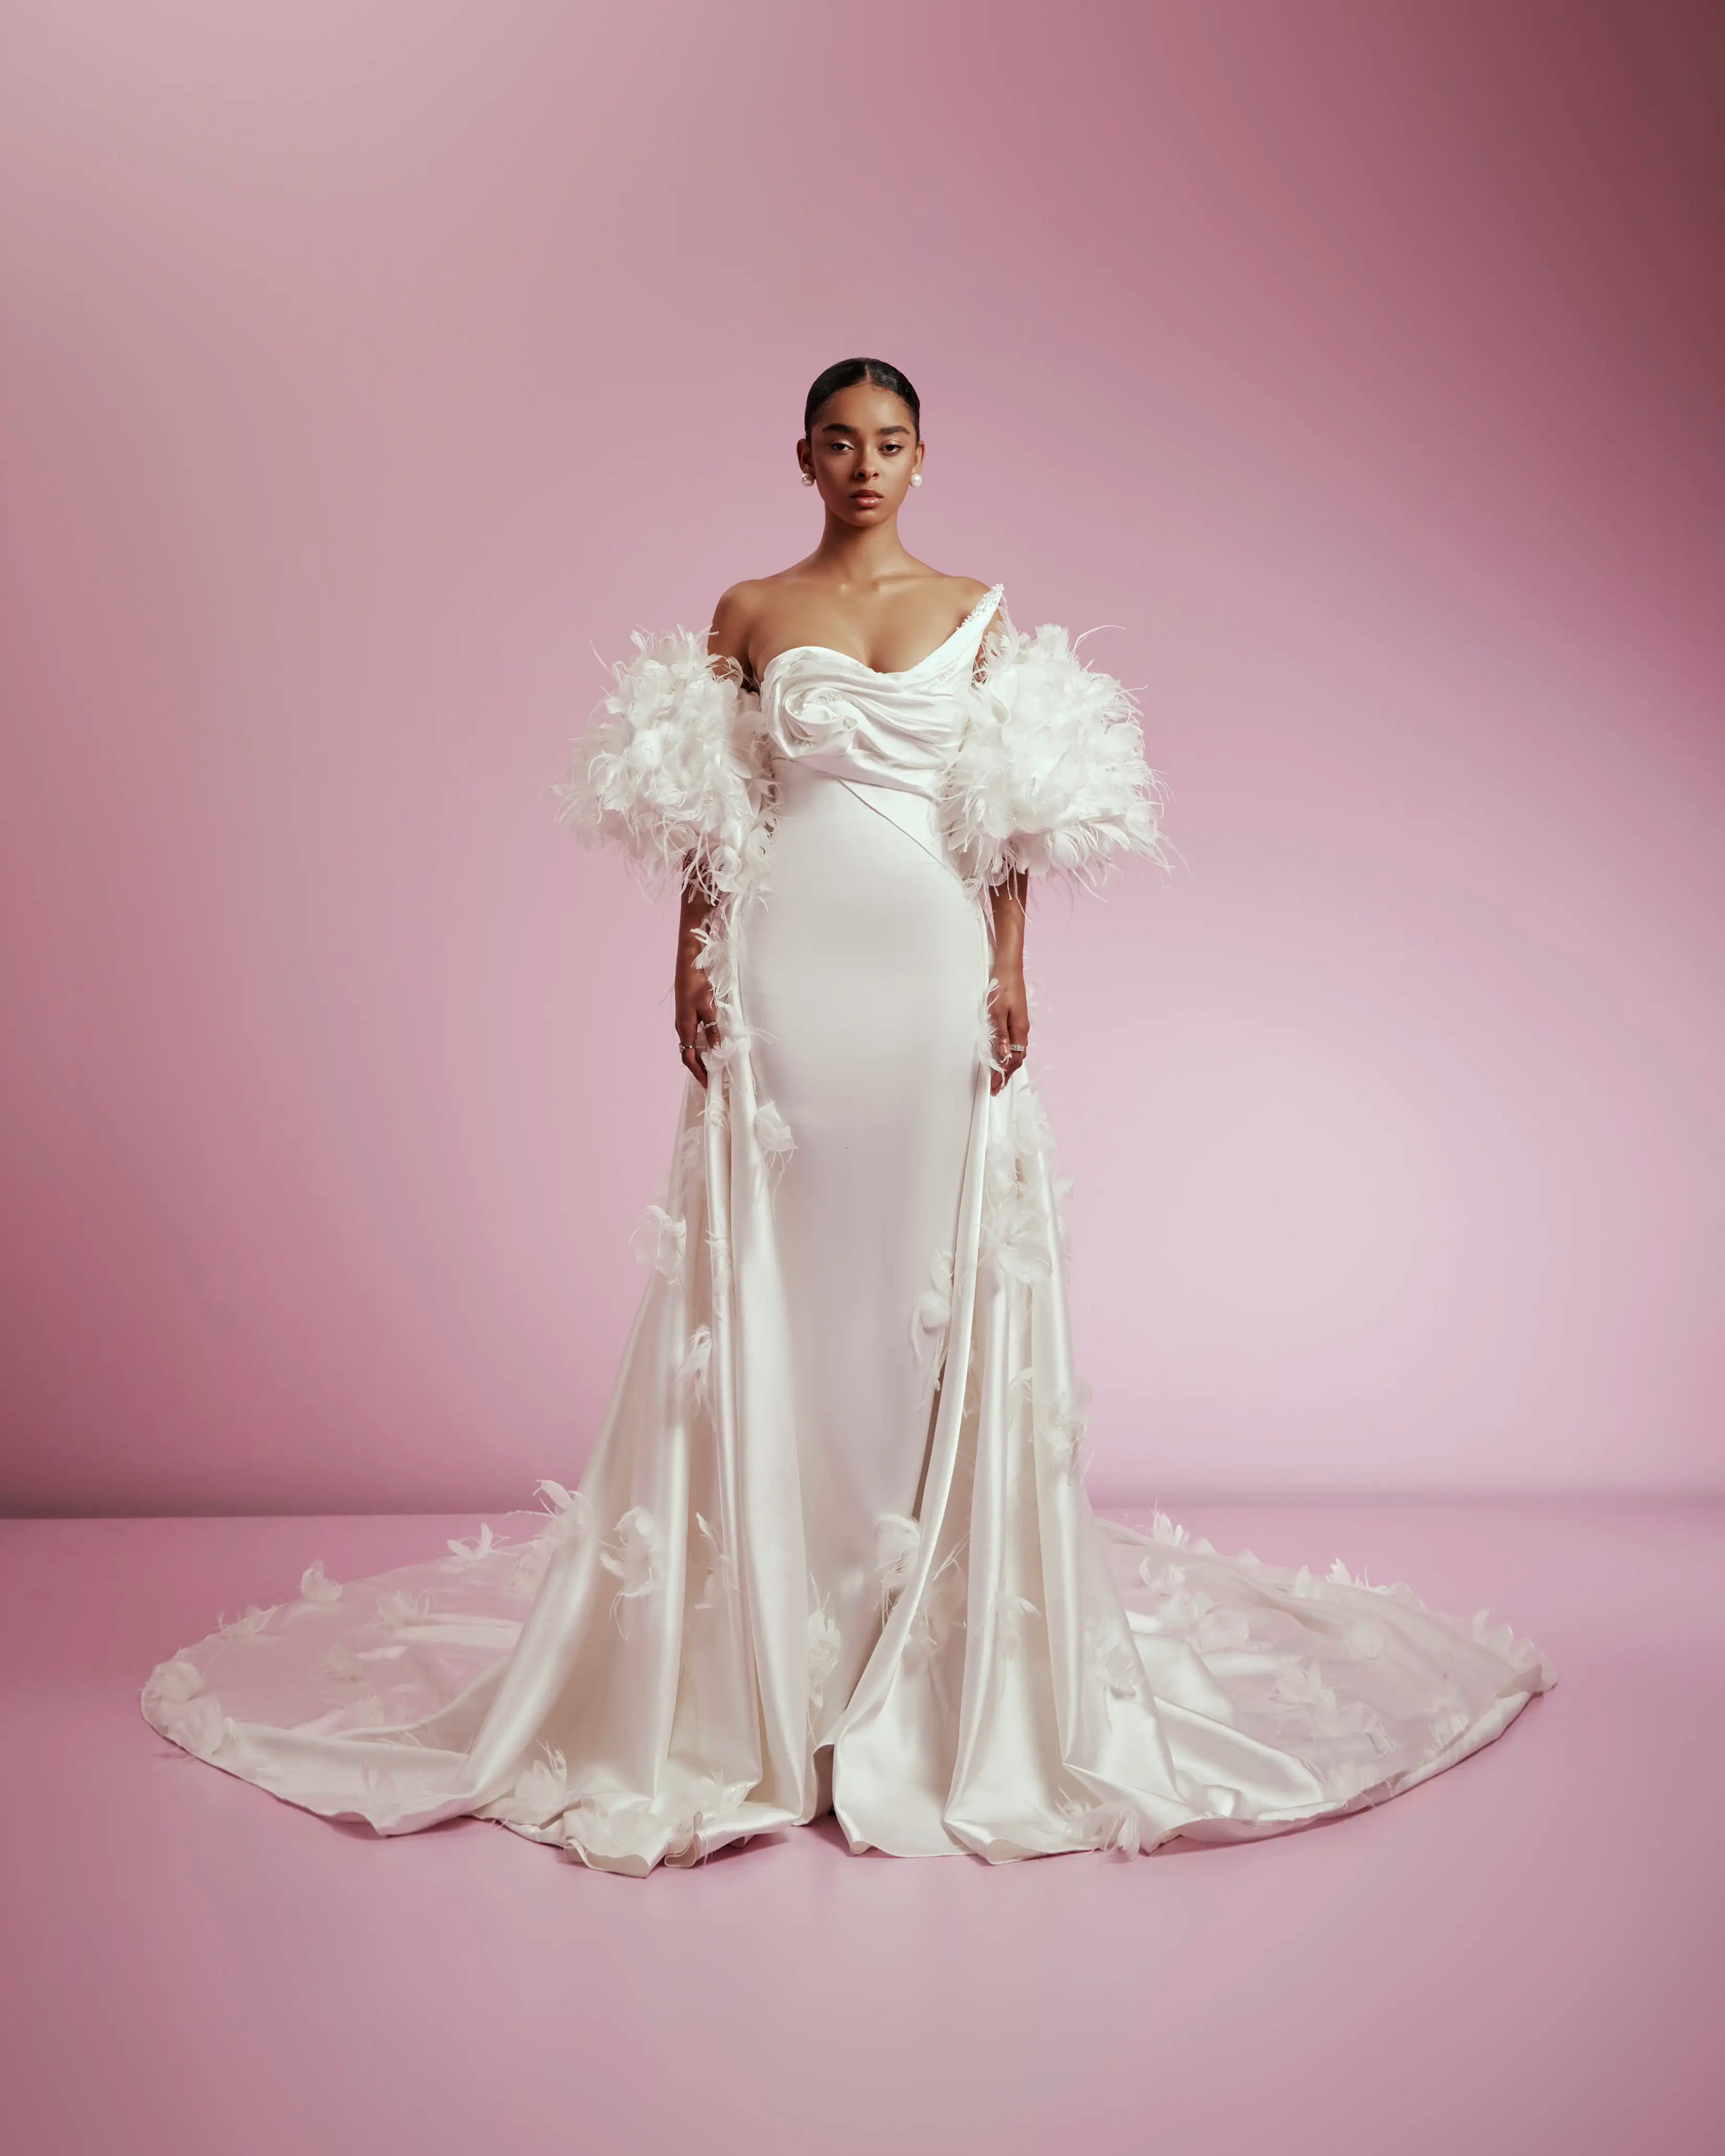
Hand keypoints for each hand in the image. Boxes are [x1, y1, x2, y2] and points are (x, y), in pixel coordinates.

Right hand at [675, 939, 720, 1088]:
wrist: (688, 961)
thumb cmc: (697, 983)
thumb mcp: (708, 1008)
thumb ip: (713, 1029)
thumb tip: (717, 1049)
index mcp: (684, 1028)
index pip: (688, 1058)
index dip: (698, 1073)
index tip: (707, 1084)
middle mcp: (681, 1026)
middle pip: (688, 1053)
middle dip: (699, 1067)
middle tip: (712, 1077)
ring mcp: (683, 1019)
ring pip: (691, 1043)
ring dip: (701, 1055)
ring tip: (714, 1064)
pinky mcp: (687, 1012)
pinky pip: (693, 1033)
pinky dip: (701, 1043)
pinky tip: (711, 1043)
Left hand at [988, 963, 1028, 1094]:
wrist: (1009, 968)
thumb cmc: (1002, 987)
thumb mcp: (997, 1011)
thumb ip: (1000, 1034)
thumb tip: (1003, 1055)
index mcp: (1019, 1029)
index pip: (1013, 1059)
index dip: (1004, 1074)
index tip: (995, 1085)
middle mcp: (1023, 1029)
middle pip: (1017, 1058)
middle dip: (1007, 1074)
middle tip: (996, 1087)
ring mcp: (1021, 1024)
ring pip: (1017, 1051)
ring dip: (1009, 1065)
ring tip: (1000, 1076)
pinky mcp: (1017, 1019)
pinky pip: (1015, 1042)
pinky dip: (1010, 1053)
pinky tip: (1004, 1056)